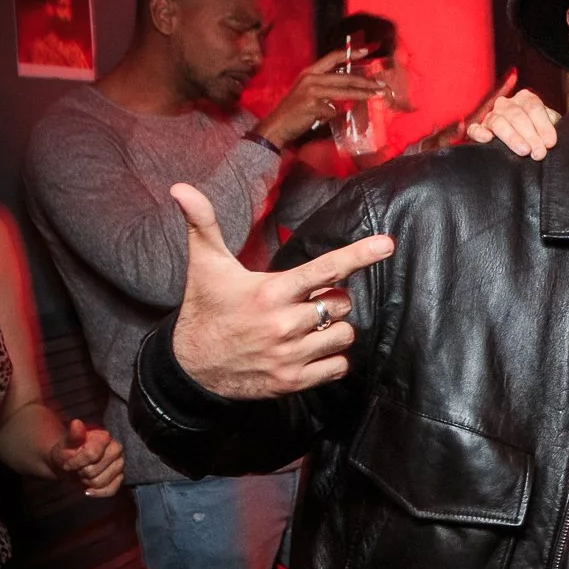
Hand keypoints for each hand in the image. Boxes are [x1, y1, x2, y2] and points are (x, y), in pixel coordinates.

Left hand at [47, 417, 124, 497]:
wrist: (68, 464)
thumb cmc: (67, 452)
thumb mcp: (65, 444)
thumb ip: (72, 435)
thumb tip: (76, 423)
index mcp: (104, 437)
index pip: (92, 454)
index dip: (76, 462)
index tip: (67, 464)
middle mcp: (116, 449)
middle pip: (96, 470)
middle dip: (82, 472)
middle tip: (76, 469)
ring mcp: (119, 464)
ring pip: (102, 481)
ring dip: (87, 482)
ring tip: (82, 476)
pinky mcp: (119, 477)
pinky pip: (111, 490)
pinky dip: (98, 493)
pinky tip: (88, 490)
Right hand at [167, 182, 393, 398]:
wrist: (191, 368)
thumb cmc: (206, 310)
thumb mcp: (205, 265)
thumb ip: (202, 224)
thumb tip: (181, 187)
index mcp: (270, 292)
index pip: (324, 270)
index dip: (358, 255)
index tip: (387, 244)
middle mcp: (283, 324)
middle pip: (342, 304)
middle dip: (332, 300)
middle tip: (306, 302)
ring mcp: (290, 355)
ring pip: (345, 335)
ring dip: (334, 329)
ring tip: (307, 326)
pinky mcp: (293, 381)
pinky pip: (339, 367)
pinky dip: (333, 358)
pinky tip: (311, 350)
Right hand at [252, 47, 388, 149]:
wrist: (276, 126)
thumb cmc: (294, 112)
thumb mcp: (309, 93)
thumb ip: (326, 89)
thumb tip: (349, 91)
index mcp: (309, 72)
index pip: (332, 58)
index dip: (350, 53)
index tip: (365, 51)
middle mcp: (310, 78)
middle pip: (344, 77)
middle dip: (365, 81)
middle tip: (380, 84)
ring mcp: (311, 91)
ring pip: (344, 92)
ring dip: (362, 95)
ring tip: (376, 96)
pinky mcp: (313, 105)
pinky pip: (333, 110)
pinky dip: (333, 116)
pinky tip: (324, 119)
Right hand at [467, 86, 560, 157]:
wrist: (526, 142)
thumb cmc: (539, 133)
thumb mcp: (549, 126)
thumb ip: (551, 126)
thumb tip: (549, 139)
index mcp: (525, 99)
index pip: (533, 107)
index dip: (543, 125)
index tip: (550, 143)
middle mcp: (506, 104)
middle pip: (517, 115)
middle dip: (530, 135)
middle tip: (539, 153)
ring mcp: (491, 115)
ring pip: (498, 122)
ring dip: (512, 137)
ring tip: (524, 151)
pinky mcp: (478, 129)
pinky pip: (474, 129)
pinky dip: (479, 133)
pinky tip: (488, 139)